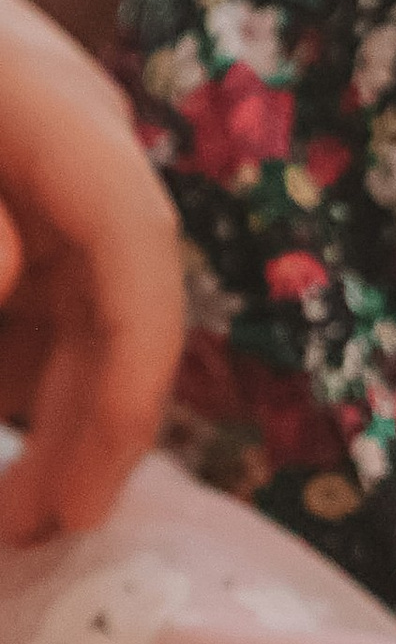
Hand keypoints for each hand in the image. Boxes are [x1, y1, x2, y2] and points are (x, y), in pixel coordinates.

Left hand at [0, 0, 184, 542]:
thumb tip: (9, 275)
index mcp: (55, 107)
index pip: (135, 245)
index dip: (127, 382)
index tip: (83, 503)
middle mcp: (73, 130)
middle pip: (119, 291)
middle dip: (87, 423)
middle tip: (30, 536)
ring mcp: (43, 149)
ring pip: (77, 299)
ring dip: (50, 403)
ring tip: (9, 499)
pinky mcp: (17, 173)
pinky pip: (36, 284)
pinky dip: (17, 357)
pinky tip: (1, 407)